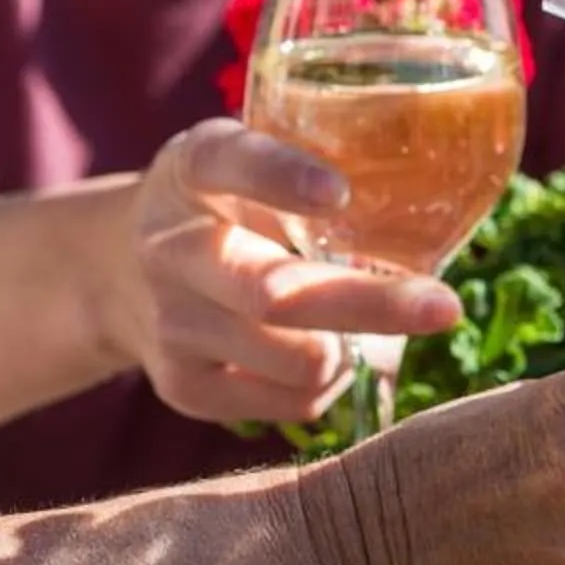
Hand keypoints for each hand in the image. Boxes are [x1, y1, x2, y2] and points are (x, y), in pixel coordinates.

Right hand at [110, 120, 461, 423]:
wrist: (118, 271)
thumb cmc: (227, 205)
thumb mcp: (251, 161)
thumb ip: (318, 169)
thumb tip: (444, 209)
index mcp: (195, 169)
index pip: (231, 164)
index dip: (282, 179)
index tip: (339, 192)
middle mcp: (171, 247)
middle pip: (276, 293)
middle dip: (371, 304)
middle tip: (446, 307)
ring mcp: (172, 324)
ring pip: (297, 361)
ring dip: (354, 349)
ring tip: (362, 326)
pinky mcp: (183, 387)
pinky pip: (292, 403)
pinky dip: (329, 385)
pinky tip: (319, 354)